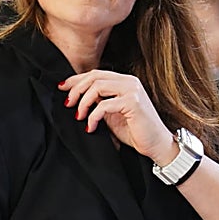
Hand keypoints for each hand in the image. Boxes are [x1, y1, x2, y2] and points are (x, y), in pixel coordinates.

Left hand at [58, 70, 173, 161]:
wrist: (156, 145)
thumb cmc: (135, 131)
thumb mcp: (111, 114)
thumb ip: (99, 102)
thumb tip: (76, 97)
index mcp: (124, 82)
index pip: (95, 74)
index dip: (76, 80)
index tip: (62, 88)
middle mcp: (129, 82)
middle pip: (94, 77)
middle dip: (76, 89)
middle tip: (68, 103)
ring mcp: (132, 90)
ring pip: (97, 87)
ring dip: (83, 102)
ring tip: (79, 115)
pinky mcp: (133, 102)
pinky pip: (104, 105)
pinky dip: (93, 116)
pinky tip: (90, 127)